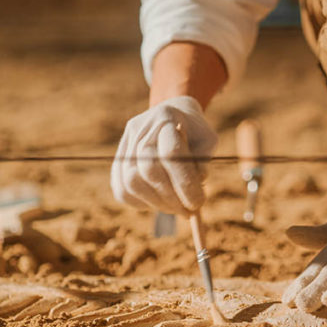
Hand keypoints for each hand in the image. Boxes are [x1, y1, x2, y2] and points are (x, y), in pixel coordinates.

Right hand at [111, 96, 217, 214]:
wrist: (173, 116)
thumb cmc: (195, 132)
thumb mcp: (208, 141)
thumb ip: (202, 163)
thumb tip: (194, 188)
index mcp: (166, 118)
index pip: (171, 154)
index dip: (184, 183)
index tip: (198, 203)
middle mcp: (140, 128)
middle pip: (148, 169)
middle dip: (171, 197)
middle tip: (188, 211)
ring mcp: (125, 144)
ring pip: (131, 182)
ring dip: (156, 203)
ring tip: (176, 208)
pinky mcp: (117, 161)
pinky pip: (122, 190)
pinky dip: (142, 203)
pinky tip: (159, 202)